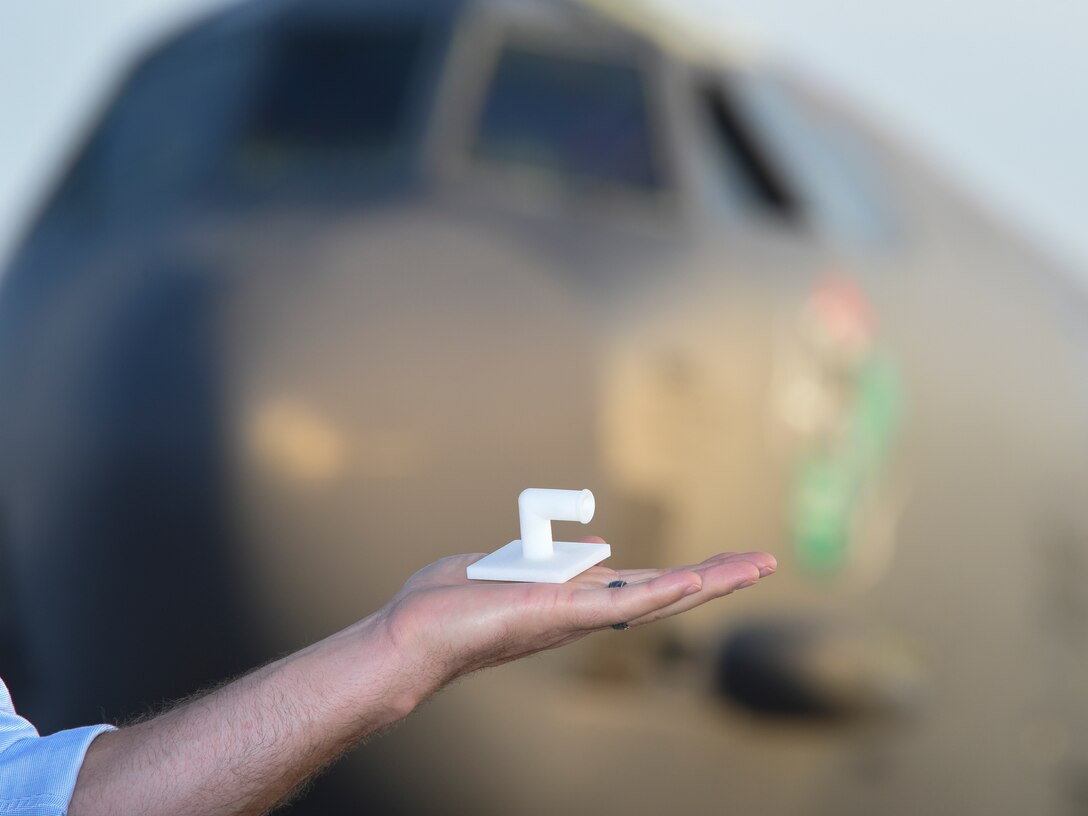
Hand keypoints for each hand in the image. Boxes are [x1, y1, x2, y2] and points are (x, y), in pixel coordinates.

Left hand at [374, 540, 775, 699]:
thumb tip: (597, 544)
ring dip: (709, 582)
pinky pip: (621, 603)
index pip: (644, 584)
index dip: (686, 574)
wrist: (413, 634)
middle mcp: (587, 612)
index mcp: (576, 597)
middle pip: (666, 593)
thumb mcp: (511, 564)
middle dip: (718, 578)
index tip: (725, 564)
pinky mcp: (562, 614)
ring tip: (754, 566)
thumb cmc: (449, 603)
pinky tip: (698, 579)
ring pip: (657, 599)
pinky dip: (662, 591)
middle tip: (766, 562)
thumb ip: (553, 555)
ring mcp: (578, 616)